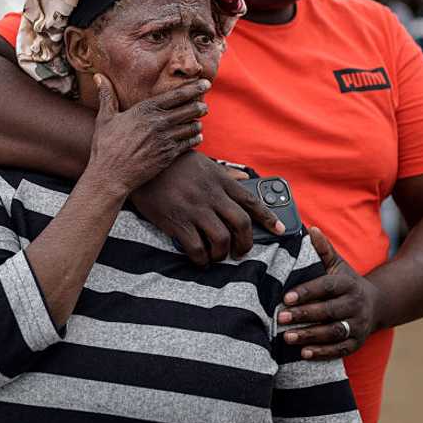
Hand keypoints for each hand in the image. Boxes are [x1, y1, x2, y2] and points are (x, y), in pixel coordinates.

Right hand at [86, 75, 206, 196]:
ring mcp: (165, 140)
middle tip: (204, 105)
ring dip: (197, 123)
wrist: (110, 176)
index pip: (176, 95)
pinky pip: (188, 144)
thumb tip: (98, 76)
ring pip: (191, 127)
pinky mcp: (168, 156)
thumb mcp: (104, 118)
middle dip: (200, 106)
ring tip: (199, 121)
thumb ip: (107, 95)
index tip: (205, 83)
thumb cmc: (105, 146)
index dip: (193, 88)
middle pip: (189, 110)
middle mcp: (159, 123)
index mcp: (145, 110)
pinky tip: (196, 136)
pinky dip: (195, 138)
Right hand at [131, 151, 284, 265]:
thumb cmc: (173, 164)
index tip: (280, 230)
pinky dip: (201, 259)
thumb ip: (225, 173)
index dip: (268, 218)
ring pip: (221, 239)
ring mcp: (194, 209)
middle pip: (241, 224)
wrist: (142, 165)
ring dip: (223, 253)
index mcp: (220, 180)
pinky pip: (196, 248)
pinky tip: (200, 259)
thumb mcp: (203, 162)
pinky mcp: (177, 222)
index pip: (251, 201)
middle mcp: (211, 195)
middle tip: (242, 251)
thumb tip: (245, 178)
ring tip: (218, 256)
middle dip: (246, 243)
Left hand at [278, 226, 378, 359]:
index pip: (327, 287)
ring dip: (310, 336)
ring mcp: (358, 325)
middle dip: (304, 315)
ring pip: (334, 332)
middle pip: (329, 311)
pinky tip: (304, 354)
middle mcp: (356, 304)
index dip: (307, 292)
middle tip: (280, 318)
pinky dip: (322, 353)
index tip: (286, 297)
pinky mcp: (356, 343)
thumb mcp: (337, 265)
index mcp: (348, 283)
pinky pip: (340, 350)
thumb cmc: (346, 283)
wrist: (376, 304)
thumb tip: (311, 229)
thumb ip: (323, 249)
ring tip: (287, 338)